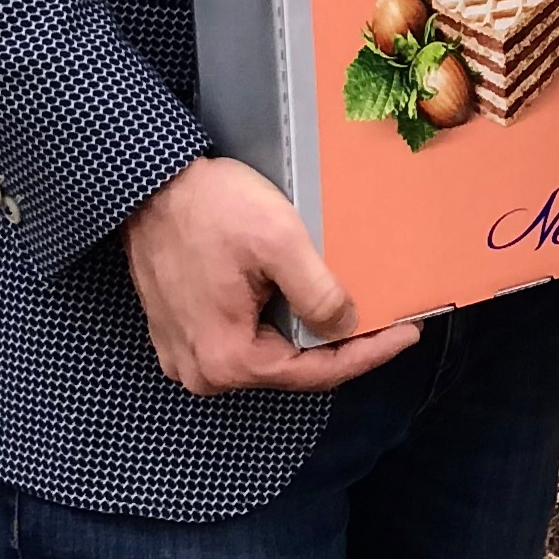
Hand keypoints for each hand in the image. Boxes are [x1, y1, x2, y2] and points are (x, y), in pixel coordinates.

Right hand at [123, 156, 419, 394]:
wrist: (149, 185)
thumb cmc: (210, 209)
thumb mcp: (278, 243)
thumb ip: (318, 294)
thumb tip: (347, 327)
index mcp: (228, 359)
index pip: (315, 373)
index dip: (369, 354)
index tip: (409, 334)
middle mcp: (204, 372)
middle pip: (291, 369)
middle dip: (341, 348)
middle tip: (387, 323)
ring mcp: (187, 355)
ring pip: (267, 354)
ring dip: (308, 335)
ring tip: (355, 313)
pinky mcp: (181, 332)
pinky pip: (242, 339)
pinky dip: (276, 324)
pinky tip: (304, 303)